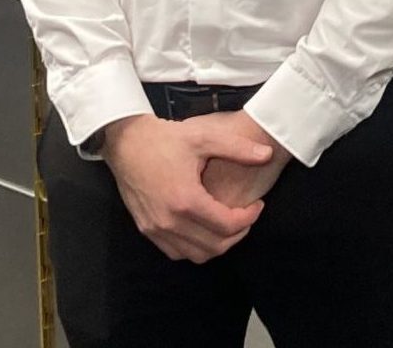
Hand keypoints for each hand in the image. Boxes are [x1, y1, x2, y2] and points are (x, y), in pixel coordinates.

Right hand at [102, 113, 273, 261]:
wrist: (126, 142)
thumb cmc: (165, 138)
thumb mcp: (204, 136)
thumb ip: (238, 148)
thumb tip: (267, 153)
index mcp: (186, 200)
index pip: (227, 226)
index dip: (249, 218)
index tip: (257, 205)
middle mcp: (169, 221)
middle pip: (214, 246)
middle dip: (238, 234)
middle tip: (246, 216)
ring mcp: (155, 229)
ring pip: (196, 255)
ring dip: (217, 244)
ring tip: (228, 223)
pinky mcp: (146, 229)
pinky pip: (176, 252)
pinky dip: (195, 247)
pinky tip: (204, 228)